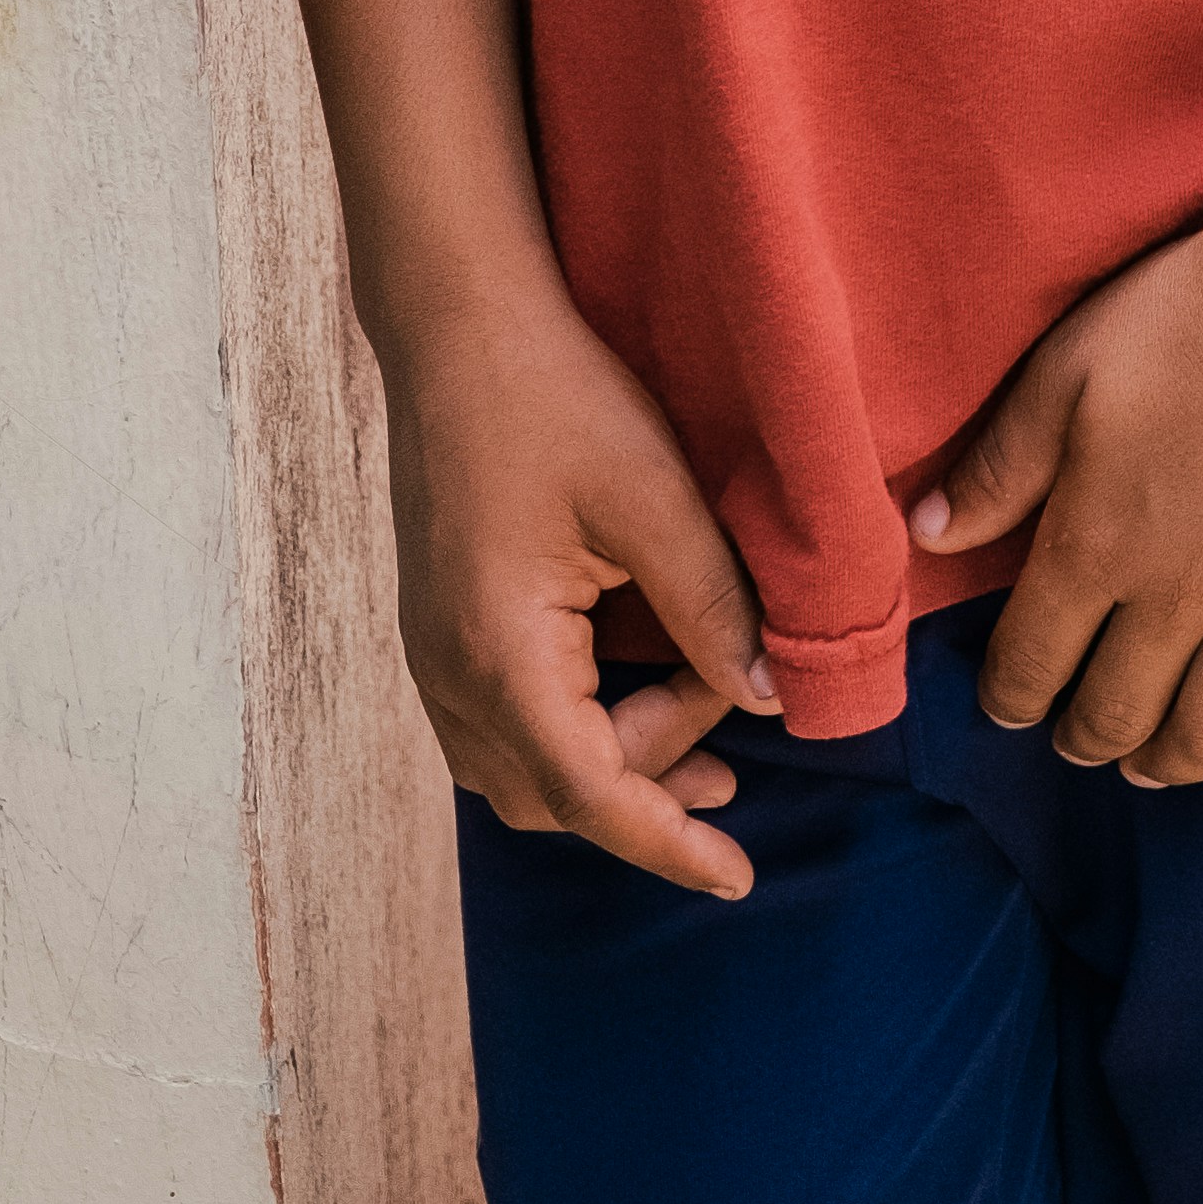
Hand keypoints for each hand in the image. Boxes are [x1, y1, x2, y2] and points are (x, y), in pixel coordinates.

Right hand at [383, 281, 779, 898]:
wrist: (458, 325)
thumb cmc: (555, 396)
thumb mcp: (653, 499)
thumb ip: (711, 607)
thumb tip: (768, 698)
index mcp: (501, 654)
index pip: (591, 794)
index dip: (668, 843)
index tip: (738, 877)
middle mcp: (450, 675)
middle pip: (554, 792)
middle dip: (650, 784)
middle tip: (737, 739)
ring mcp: (434, 654)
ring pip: (523, 767)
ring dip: (612, 763)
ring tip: (704, 740)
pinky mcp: (440, 626)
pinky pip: (505, 721)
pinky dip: (576, 727)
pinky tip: (636, 687)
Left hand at [913, 213, 1202, 795]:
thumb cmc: (1189, 313)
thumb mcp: (1066, 371)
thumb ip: (1000, 465)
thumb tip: (931, 537)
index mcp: (1096, 550)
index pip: (1031, 665)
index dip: (1010, 697)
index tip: (1010, 702)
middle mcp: (1178, 601)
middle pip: (1116, 714)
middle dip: (1084, 737)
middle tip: (1081, 731)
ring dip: (1171, 762)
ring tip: (1155, 760)